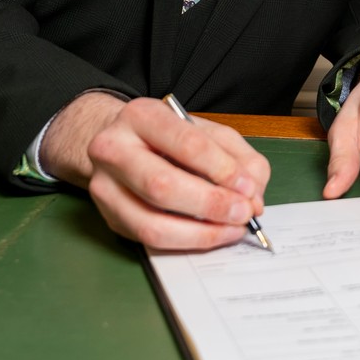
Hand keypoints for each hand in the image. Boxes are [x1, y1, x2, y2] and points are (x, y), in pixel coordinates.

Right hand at [42, 92, 269, 249]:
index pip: (186, 143)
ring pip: (152, 223)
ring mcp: (105, 187)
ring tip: (233, 228)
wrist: (119, 145)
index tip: (248, 188)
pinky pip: (149, 240)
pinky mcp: (110, 217)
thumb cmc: (167, 137)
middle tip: (244, 212)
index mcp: (141, 116)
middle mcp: (113, 149)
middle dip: (211, 204)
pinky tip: (213, 234)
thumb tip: (254, 195)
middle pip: (162, 185)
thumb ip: (236, 157)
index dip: (222, 169)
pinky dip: (188, 242)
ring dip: (201, 231)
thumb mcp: (204, 131)